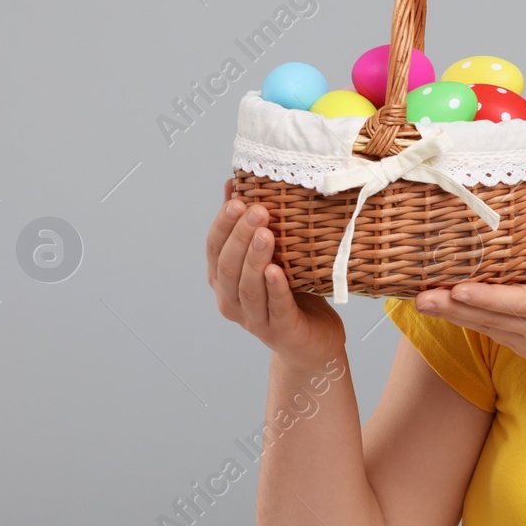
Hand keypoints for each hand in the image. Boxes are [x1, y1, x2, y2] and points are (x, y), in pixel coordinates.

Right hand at [208, 177, 345, 368]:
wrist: (311, 342)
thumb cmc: (289, 292)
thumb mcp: (270, 255)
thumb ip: (247, 225)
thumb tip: (233, 183)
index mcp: (223, 281)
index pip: (214, 249)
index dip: (222, 225)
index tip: (236, 200)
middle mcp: (231, 301)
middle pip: (228, 267)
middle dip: (239, 237)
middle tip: (256, 211)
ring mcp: (254, 320)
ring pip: (248, 288)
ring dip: (255, 259)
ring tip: (266, 234)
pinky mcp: (281, 331)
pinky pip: (276, 307)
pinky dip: (275, 289)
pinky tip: (277, 271)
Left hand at [412, 187, 525, 398]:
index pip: (516, 302)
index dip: (484, 297)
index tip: (456, 288)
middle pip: (487, 317)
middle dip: (449, 307)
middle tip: (417, 294)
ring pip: (483, 326)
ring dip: (451, 314)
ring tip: (420, 300)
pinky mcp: (525, 349)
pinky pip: (492, 332)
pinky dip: (469, 320)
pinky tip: (447, 309)